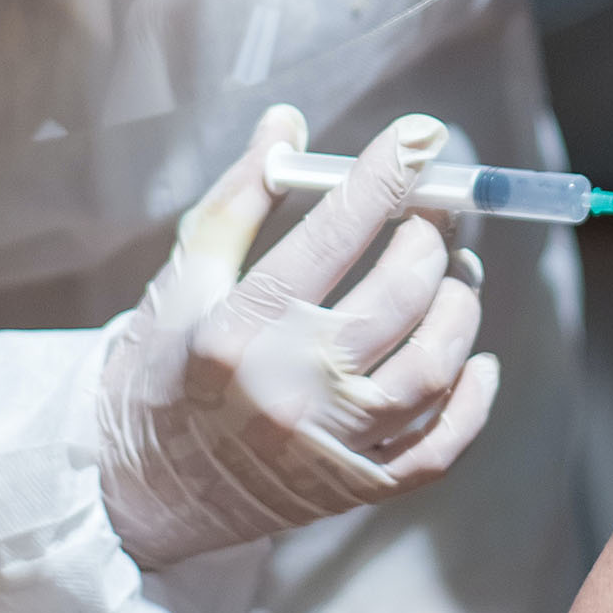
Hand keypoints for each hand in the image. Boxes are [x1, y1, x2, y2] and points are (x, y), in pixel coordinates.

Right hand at [97, 107, 498, 566]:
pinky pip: (439, 446)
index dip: (387, 175)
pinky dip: (472, 402)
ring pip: (432, 366)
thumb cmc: (161, 368)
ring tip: (454, 276)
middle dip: (431, 239)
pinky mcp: (356, 489)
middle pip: (398, 296)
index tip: (422, 135)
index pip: (334, 234)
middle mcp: (290, 390)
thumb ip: (240, 198)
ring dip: (459, 307)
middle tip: (436, 214)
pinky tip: (475, 361)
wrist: (137, 489)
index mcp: (240, 329)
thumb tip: (288, 123)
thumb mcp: (185, 278)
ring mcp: (329, 446)